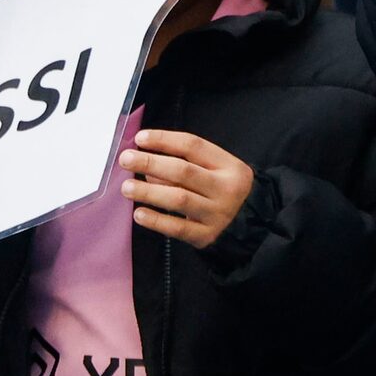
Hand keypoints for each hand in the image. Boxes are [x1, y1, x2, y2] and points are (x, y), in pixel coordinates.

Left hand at [121, 130, 257, 250]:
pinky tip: (139, 213)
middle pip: (184, 171)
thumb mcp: (213, 170)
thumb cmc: (222, 191)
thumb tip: (145, 163)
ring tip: (126, 187)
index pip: (193, 146)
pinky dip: (156, 220)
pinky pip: (178, 228)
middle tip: (126, 160)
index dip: (164, 140)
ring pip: (179, 199)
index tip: (139, 139)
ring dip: (149, 192)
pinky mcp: (207, 235)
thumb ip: (184, 162)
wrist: (250, 225)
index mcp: (229, 166)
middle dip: (151, 163)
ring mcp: (218, 214)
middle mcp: (227, 189)